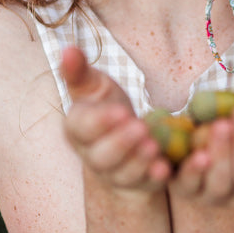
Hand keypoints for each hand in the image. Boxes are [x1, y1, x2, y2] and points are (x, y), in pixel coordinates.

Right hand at [60, 46, 170, 190]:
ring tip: (153, 145)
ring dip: (138, 160)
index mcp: (78, 130)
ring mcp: (117, 173)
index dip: (100, 122)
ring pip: (124, 172)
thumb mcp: (93, 88)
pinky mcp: (140, 182)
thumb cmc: (105, 108)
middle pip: (102, 155)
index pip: (83, 128)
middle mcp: (93, 156)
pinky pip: (146, 183)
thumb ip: (79, 72)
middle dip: (121, 143)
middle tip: (140, 128)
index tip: (120, 110)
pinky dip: (154, 176)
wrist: (123, 143)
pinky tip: (165, 167)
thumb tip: (68, 48)